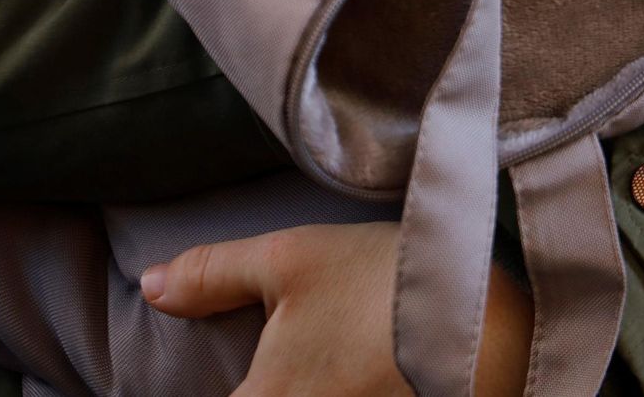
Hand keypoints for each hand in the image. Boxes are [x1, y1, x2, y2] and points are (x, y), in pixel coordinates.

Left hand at [140, 223, 532, 396]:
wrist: (493, 325)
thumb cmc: (384, 288)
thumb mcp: (291, 259)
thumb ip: (212, 273)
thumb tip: (150, 285)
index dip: (214, 386)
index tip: (232, 371)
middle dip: (252, 384)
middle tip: (270, 361)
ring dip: (295, 386)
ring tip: (308, 364)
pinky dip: (328, 391)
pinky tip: (343, 373)